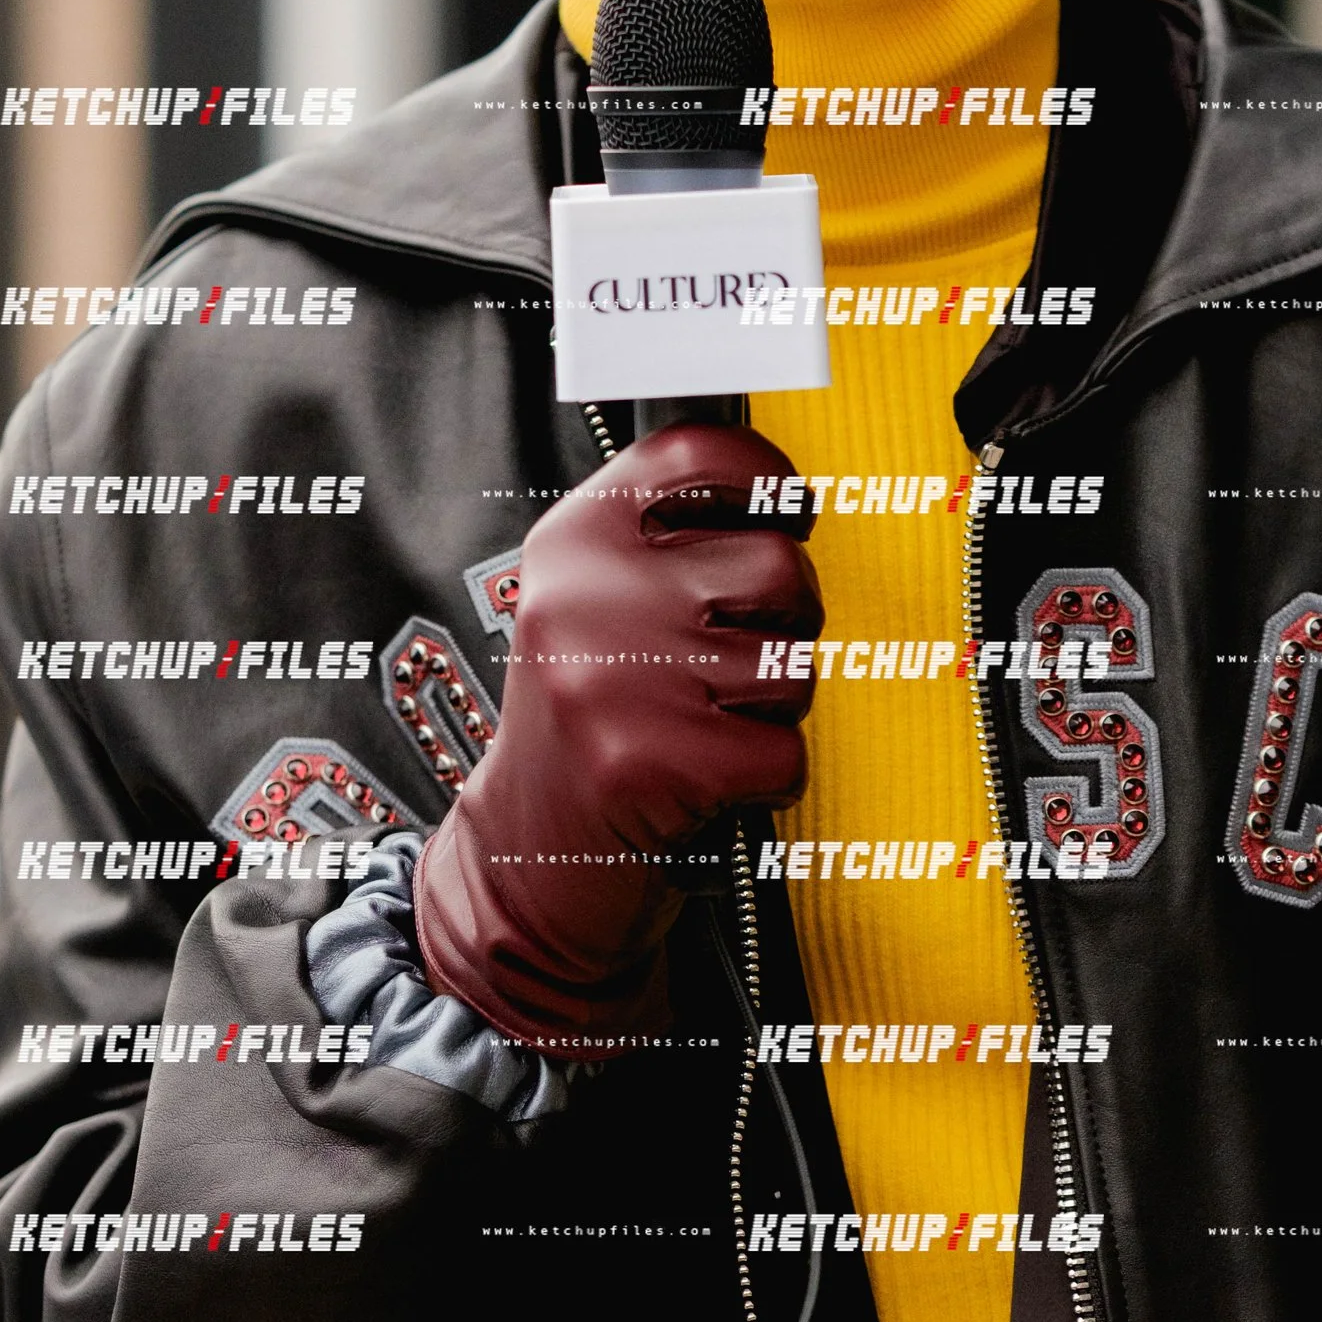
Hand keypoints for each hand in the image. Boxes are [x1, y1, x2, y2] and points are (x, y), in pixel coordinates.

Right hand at [413, 425, 818, 1053]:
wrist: (527, 865)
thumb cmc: (590, 731)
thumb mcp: (597, 608)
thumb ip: (669, 544)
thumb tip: (785, 494)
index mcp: (574, 538)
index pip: (700, 456)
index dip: (769, 479)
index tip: (787, 509)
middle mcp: (586, 594)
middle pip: (778, 562)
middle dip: (787, 620)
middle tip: (734, 666)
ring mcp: (616, 678)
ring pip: (793, 661)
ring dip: (774, 709)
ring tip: (706, 730)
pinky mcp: (653, 762)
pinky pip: (785, 753)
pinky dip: (767, 782)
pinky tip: (707, 785)